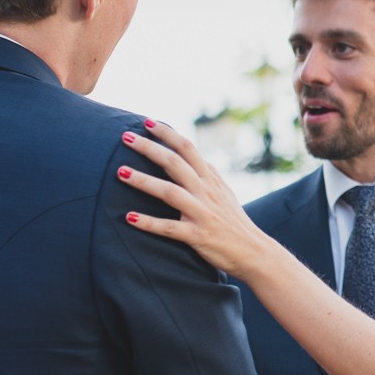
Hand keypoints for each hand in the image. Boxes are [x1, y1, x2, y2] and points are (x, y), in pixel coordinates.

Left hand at [117, 121, 269, 276]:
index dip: (167, 133)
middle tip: (125, 137)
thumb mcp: (225, 193)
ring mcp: (201, 213)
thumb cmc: (235, 223)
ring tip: (120, 172)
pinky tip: (129, 218)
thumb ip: (208, 175)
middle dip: (149, 148)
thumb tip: (194, 157)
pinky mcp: (197, 235)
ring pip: (169, 192)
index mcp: (211, 180)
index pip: (188, 148)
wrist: (254, 252)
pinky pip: (169, 228)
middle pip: (174, 162)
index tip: (148, 122)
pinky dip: (149, 223)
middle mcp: (206, 192)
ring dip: (143, 181)